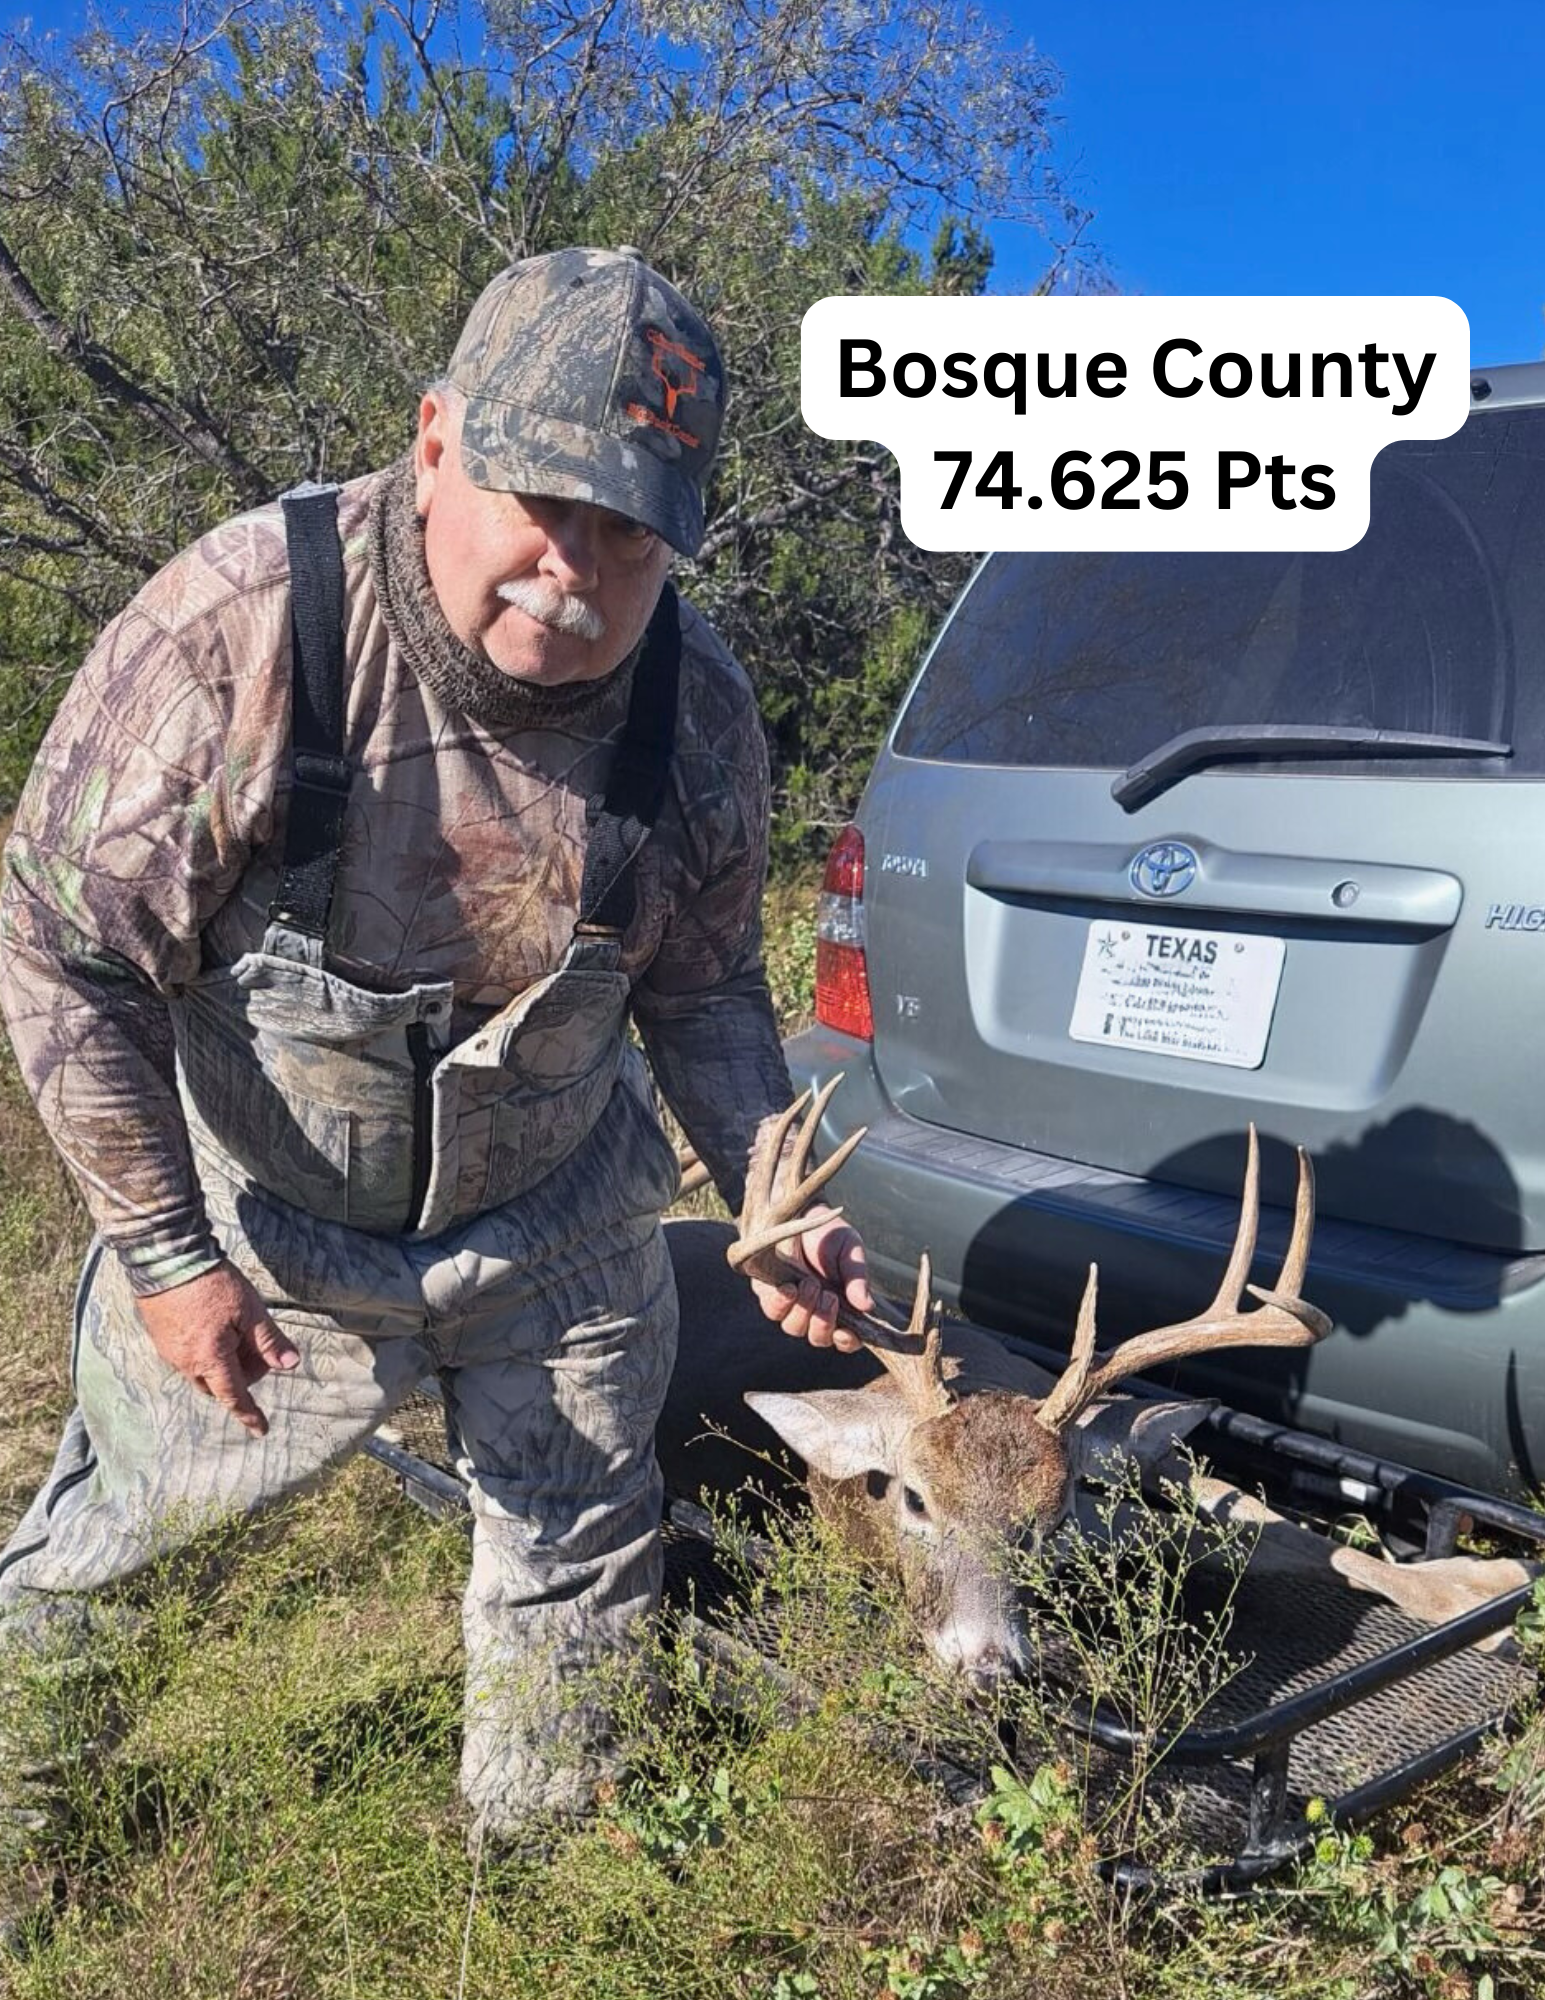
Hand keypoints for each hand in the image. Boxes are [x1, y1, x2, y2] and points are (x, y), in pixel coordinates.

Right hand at [135, 1260, 299, 1436]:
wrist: (166, 1258)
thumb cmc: (212, 1283)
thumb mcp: (250, 1310)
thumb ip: (269, 1340)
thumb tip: (290, 1364)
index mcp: (210, 1359)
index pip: (234, 1397)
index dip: (250, 1414)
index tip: (260, 1430)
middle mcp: (186, 1362)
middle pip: (217, 1385)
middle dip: (240, 1378)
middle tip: (257, 1350)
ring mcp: (168, 1350)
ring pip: (200, 1370)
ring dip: (222, 1364)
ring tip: (237, 1333)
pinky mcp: (159, 1336)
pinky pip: (185, 1356)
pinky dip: (205, 1351)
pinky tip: (215, 1325)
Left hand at [750, 1207, 873, 1351]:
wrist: (800, 1212)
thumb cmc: (830, 1235)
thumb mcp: (850, 1251)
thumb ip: (857, 1278)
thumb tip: (867, 1306)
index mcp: (843, 1306)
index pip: (847, 1339)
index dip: (847, 1342)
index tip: (845, 1333)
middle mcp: (817, 1311)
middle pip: (819, 1338)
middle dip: (823, 1322)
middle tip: (828, 1296)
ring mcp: (793, 1304)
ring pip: (794, 1328)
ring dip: (804, 1311)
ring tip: (810, 1283)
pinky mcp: (770, 1294)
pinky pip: (773, 1311)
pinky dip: (782, 1303)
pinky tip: (789, 1287)